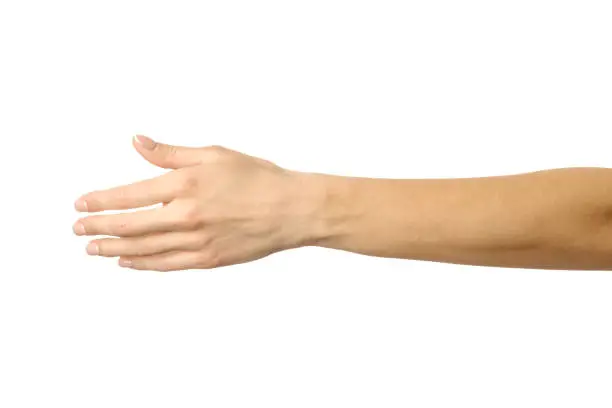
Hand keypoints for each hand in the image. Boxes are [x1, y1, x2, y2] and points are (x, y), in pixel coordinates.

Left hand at [73, 135, 325, 270]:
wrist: (292, 209)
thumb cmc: (258, 177)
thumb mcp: (215, 154)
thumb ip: (171, 153)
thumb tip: (137, 142)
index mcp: (186, 185)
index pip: (130, 195)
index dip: (101, 201)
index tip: (81, 205)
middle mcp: (187, 216)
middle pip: (131, 225)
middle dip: (99, 228)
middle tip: (78, 230)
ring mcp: (197, 241)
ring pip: (145, 249)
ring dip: (115, 249)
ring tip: (94, 249)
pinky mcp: (209, 259)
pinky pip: (167, 264)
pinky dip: (143, 264)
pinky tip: (128, 262)